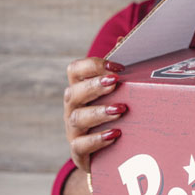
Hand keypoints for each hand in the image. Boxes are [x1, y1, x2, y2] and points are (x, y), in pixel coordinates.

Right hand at [64, 57, 127, 172]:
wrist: (107, 155)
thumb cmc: (113, 115)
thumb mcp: (117, 93)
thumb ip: (118, 68)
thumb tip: (122, 38)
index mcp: (80, 89)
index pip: (75, 70)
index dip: (92, 65)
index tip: (117, 67)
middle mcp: (72, 107)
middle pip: (74, 92)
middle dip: (95, 86)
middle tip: (116, 81)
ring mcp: (73, 130)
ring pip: (78, 118)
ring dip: (100, 112)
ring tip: (121, 109)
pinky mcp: (78, 152)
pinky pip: (81, 145)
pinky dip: (97, 139)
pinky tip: (115, 135)